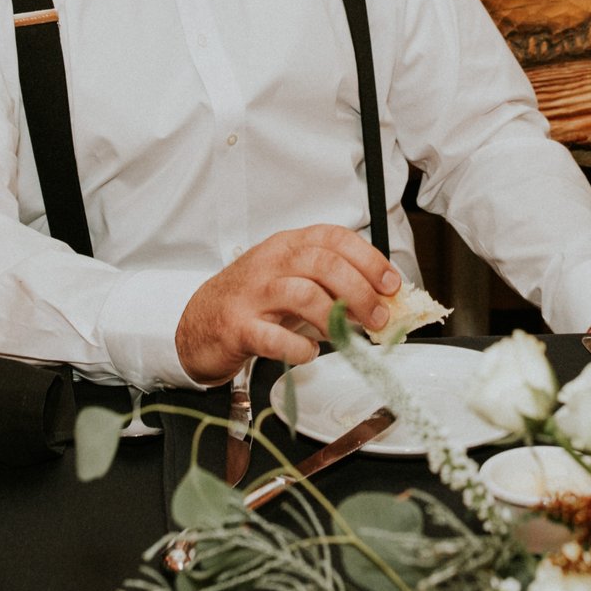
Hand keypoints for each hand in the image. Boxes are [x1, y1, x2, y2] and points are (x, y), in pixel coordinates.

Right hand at [174, 225, 402, 383]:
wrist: (198, 324)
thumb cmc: (253, 301)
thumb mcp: (292, 280)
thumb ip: (332, 284)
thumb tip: (381, 300)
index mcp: (288, 245)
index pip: (334, 238)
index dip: (369, 259)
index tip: (391, 284)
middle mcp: (271, 263)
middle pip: (324, 264)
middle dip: (360, 291)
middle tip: (378, 317)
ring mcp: (253, 294)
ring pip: (302, 293)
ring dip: (335, 318)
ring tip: (348, 337)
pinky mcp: (238, 327)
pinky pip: (273, 336)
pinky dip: (298, 347)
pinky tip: (309, 353)